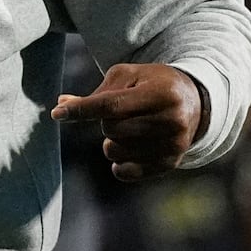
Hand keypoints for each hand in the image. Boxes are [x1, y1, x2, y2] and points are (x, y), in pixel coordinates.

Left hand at [51, 63, 203, 180]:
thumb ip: (96, 93)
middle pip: (111, 129)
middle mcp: (171, 119)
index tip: (56, 114)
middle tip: (120, 113)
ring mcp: (173, 144)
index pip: (112, 105)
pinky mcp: (170, 163)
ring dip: (110, 142)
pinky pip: (126, 173)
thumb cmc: (151, 84)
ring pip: (115, 152)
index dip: (81, 110)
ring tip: (127, 130)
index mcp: (160, 92)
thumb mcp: (127, 77)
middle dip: (105, 122)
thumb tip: (60, 104)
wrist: (194, 101)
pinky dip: (118, 164)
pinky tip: (127, 150)